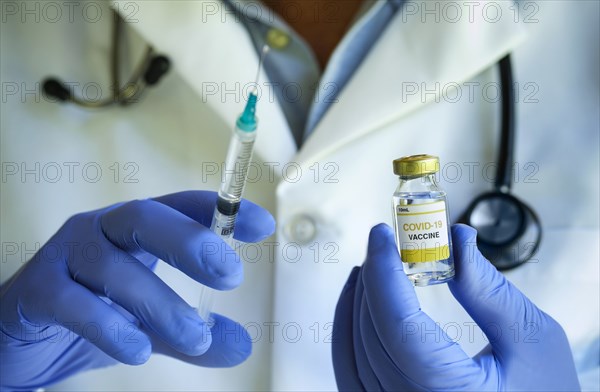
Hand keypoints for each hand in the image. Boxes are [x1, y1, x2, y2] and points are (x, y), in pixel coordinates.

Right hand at [0, 191, 274, 390]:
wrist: (22, 337)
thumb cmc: (92, 315)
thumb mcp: (150, 324)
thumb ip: (190, 333)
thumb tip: (242, 345)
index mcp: (133, 230)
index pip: (179, 206)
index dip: (220, 209)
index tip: (264, 225)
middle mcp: (100, 231)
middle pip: (143, 217)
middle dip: (190, 241)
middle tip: (231, 276)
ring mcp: (64, 256)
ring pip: (112, 265)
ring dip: (159, 302)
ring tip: (195, 338)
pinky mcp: (36, 290)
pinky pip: (72, 301)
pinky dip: (109, 325)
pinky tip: (137, 350)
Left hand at [333, 224, 579, 390]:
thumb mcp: (533, 340)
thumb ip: (489, 289)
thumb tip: (457, 238)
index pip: (398, 324)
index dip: (383, 272)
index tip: (381, 236)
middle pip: (372, 335)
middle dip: (372, 281)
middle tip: (383, 245)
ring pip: (353, 355)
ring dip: (356, 304)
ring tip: (371, 269)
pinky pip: (351, 374)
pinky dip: (349, 335)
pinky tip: (360, 309)